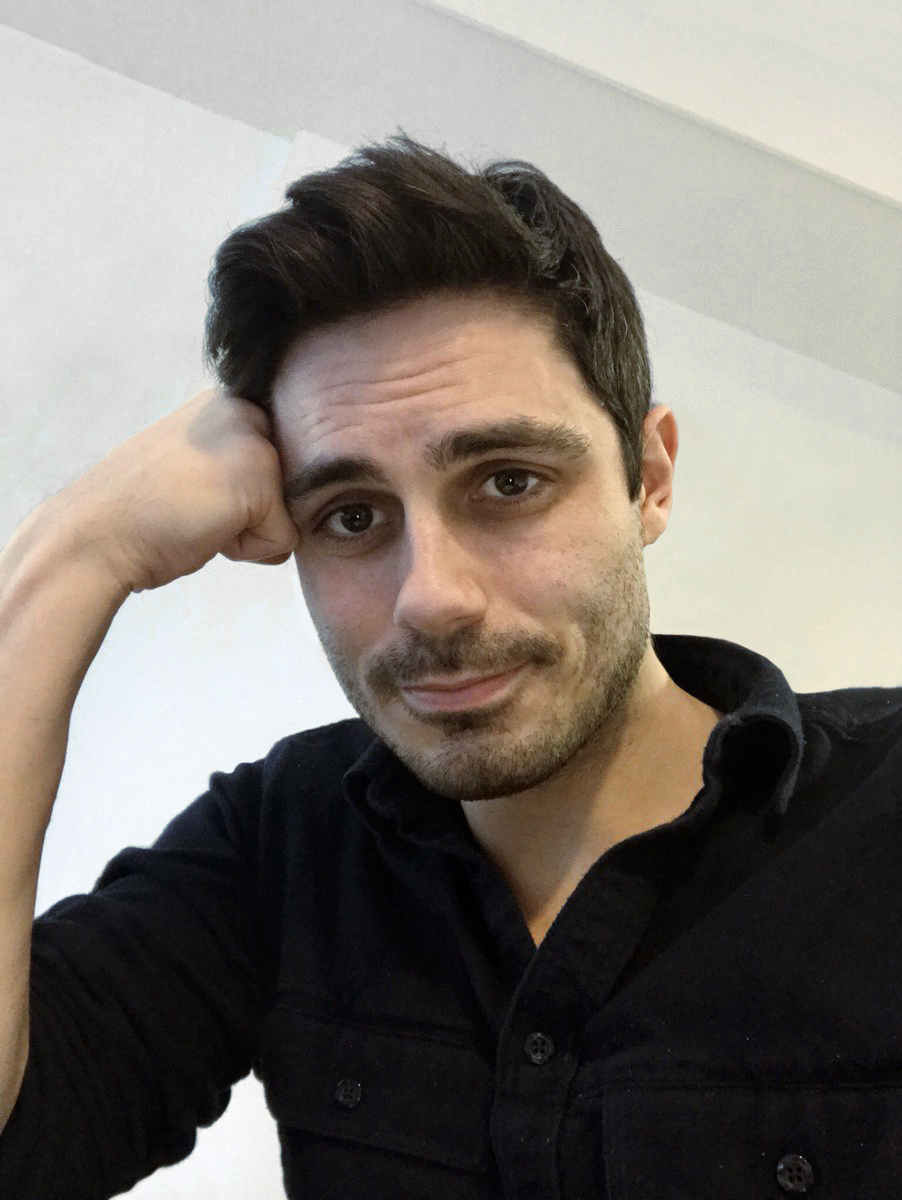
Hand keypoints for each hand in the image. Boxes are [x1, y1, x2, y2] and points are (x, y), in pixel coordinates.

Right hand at [49, 389, 298, 592]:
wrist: (96, 536)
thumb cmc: (140, 511)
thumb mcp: (195, 465)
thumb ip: (236, 462)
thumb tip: (287, 490)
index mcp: (227, 401)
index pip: (277, 465)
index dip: (238, 497)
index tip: (190, 492)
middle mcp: (244, 410)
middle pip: (288, 488)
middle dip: (250, 513)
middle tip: (192, 506)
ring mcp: (255, 442)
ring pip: (287, 514)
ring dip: (246, 532)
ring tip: (195, 515)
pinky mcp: (260, 481)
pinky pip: (283, 541)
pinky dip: (247, 552)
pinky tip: (203, 530)